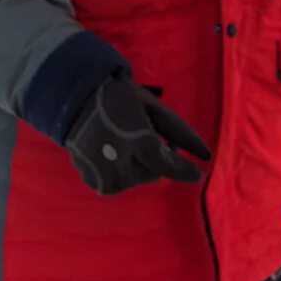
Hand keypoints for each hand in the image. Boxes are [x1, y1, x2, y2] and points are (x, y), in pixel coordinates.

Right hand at [63, 74, 210, 193]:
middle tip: (153, 137)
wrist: (74, 102)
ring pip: (138, 179)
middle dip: (158, 159)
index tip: (198, 174)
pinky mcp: (94, 182)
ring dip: (141, 165)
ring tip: (131, 141)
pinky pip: (120, 181)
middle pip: (153, 173)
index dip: (184, 170)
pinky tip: (116, 149)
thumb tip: (206, 154)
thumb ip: (179, 132)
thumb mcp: (151, 107)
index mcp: (136, 142)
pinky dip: (124, 169)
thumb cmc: (118, 98)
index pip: (166, 166)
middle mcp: (120, 164)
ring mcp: (104, 176)